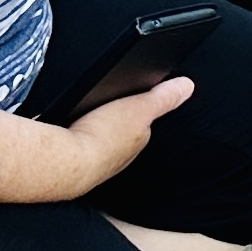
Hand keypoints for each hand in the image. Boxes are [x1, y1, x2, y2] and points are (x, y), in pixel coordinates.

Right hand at [64, 75, 196, 189]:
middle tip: (106, 103)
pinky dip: (76, 138)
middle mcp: (119, 156)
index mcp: (137, 142)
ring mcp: (95, 162)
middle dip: (115, 118)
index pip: (143, 123)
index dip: (139, 108)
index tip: (132, 98)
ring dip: (94, 129)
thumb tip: (187, 86)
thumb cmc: (101, 139)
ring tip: (87, 115)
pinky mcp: (72, 164)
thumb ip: (164, 98)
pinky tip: (68, 129)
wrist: (64, 163)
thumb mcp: (140, 108)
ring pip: (99, 139)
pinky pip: (77, 146)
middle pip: (120, 131)